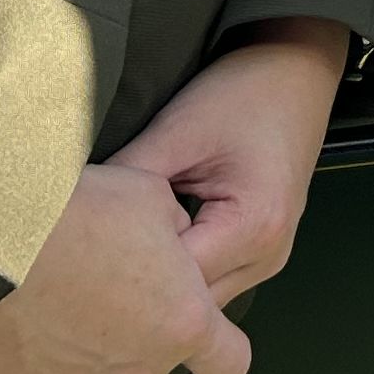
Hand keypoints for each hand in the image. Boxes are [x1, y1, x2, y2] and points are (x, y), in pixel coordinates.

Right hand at [0, 162, 248, 373]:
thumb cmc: (78, 210)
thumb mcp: (150, 195)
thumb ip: (175, 231)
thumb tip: (173, 243)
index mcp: (183, 322)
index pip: (228, 363)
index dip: (217, 346)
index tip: (195, 328)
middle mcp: (141, 372)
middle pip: (153, 372)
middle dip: (138, 342)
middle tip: (103, 298)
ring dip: (87, 357)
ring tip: (54, 305)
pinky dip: (35, 373)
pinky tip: (20, 331)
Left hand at [109, 17, 348, 305]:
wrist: (297, 68)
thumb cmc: (244, 93)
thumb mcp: (176, 133)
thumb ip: (128, 185)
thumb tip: (77, 220)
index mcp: (253, 227)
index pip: (173, 283)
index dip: (124, 274)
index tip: (83, 260)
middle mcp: (268, 255)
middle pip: (188, 305)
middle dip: (139, 291)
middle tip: (87, 272)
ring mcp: (269, 258)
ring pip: (200, 301)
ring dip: (161, 286)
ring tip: (113, 265)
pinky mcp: (262, 250)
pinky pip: (212, 280)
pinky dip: (179, 273)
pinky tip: (146, 255)